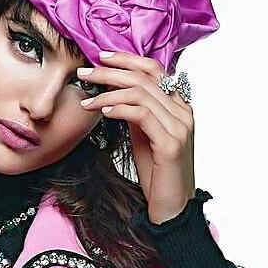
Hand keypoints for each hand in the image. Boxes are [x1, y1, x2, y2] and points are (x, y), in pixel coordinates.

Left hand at [77, 51, 195, 223]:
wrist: (172, 209)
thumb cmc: (158, 177)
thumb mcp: (144, 139)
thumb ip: (137, 114)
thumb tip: (114, 94)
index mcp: (179, 107)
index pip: (154, 70)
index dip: (127, 60)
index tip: (100, 58)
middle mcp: (183, 111)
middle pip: (144, 77)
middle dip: (110, 72)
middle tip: (84, 72)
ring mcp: (180, 126)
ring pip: (141, 93)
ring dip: (108, 92)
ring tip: (86, 98)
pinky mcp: (171, 143)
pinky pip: (141, 115)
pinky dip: (119, 109)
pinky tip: (102, 112)